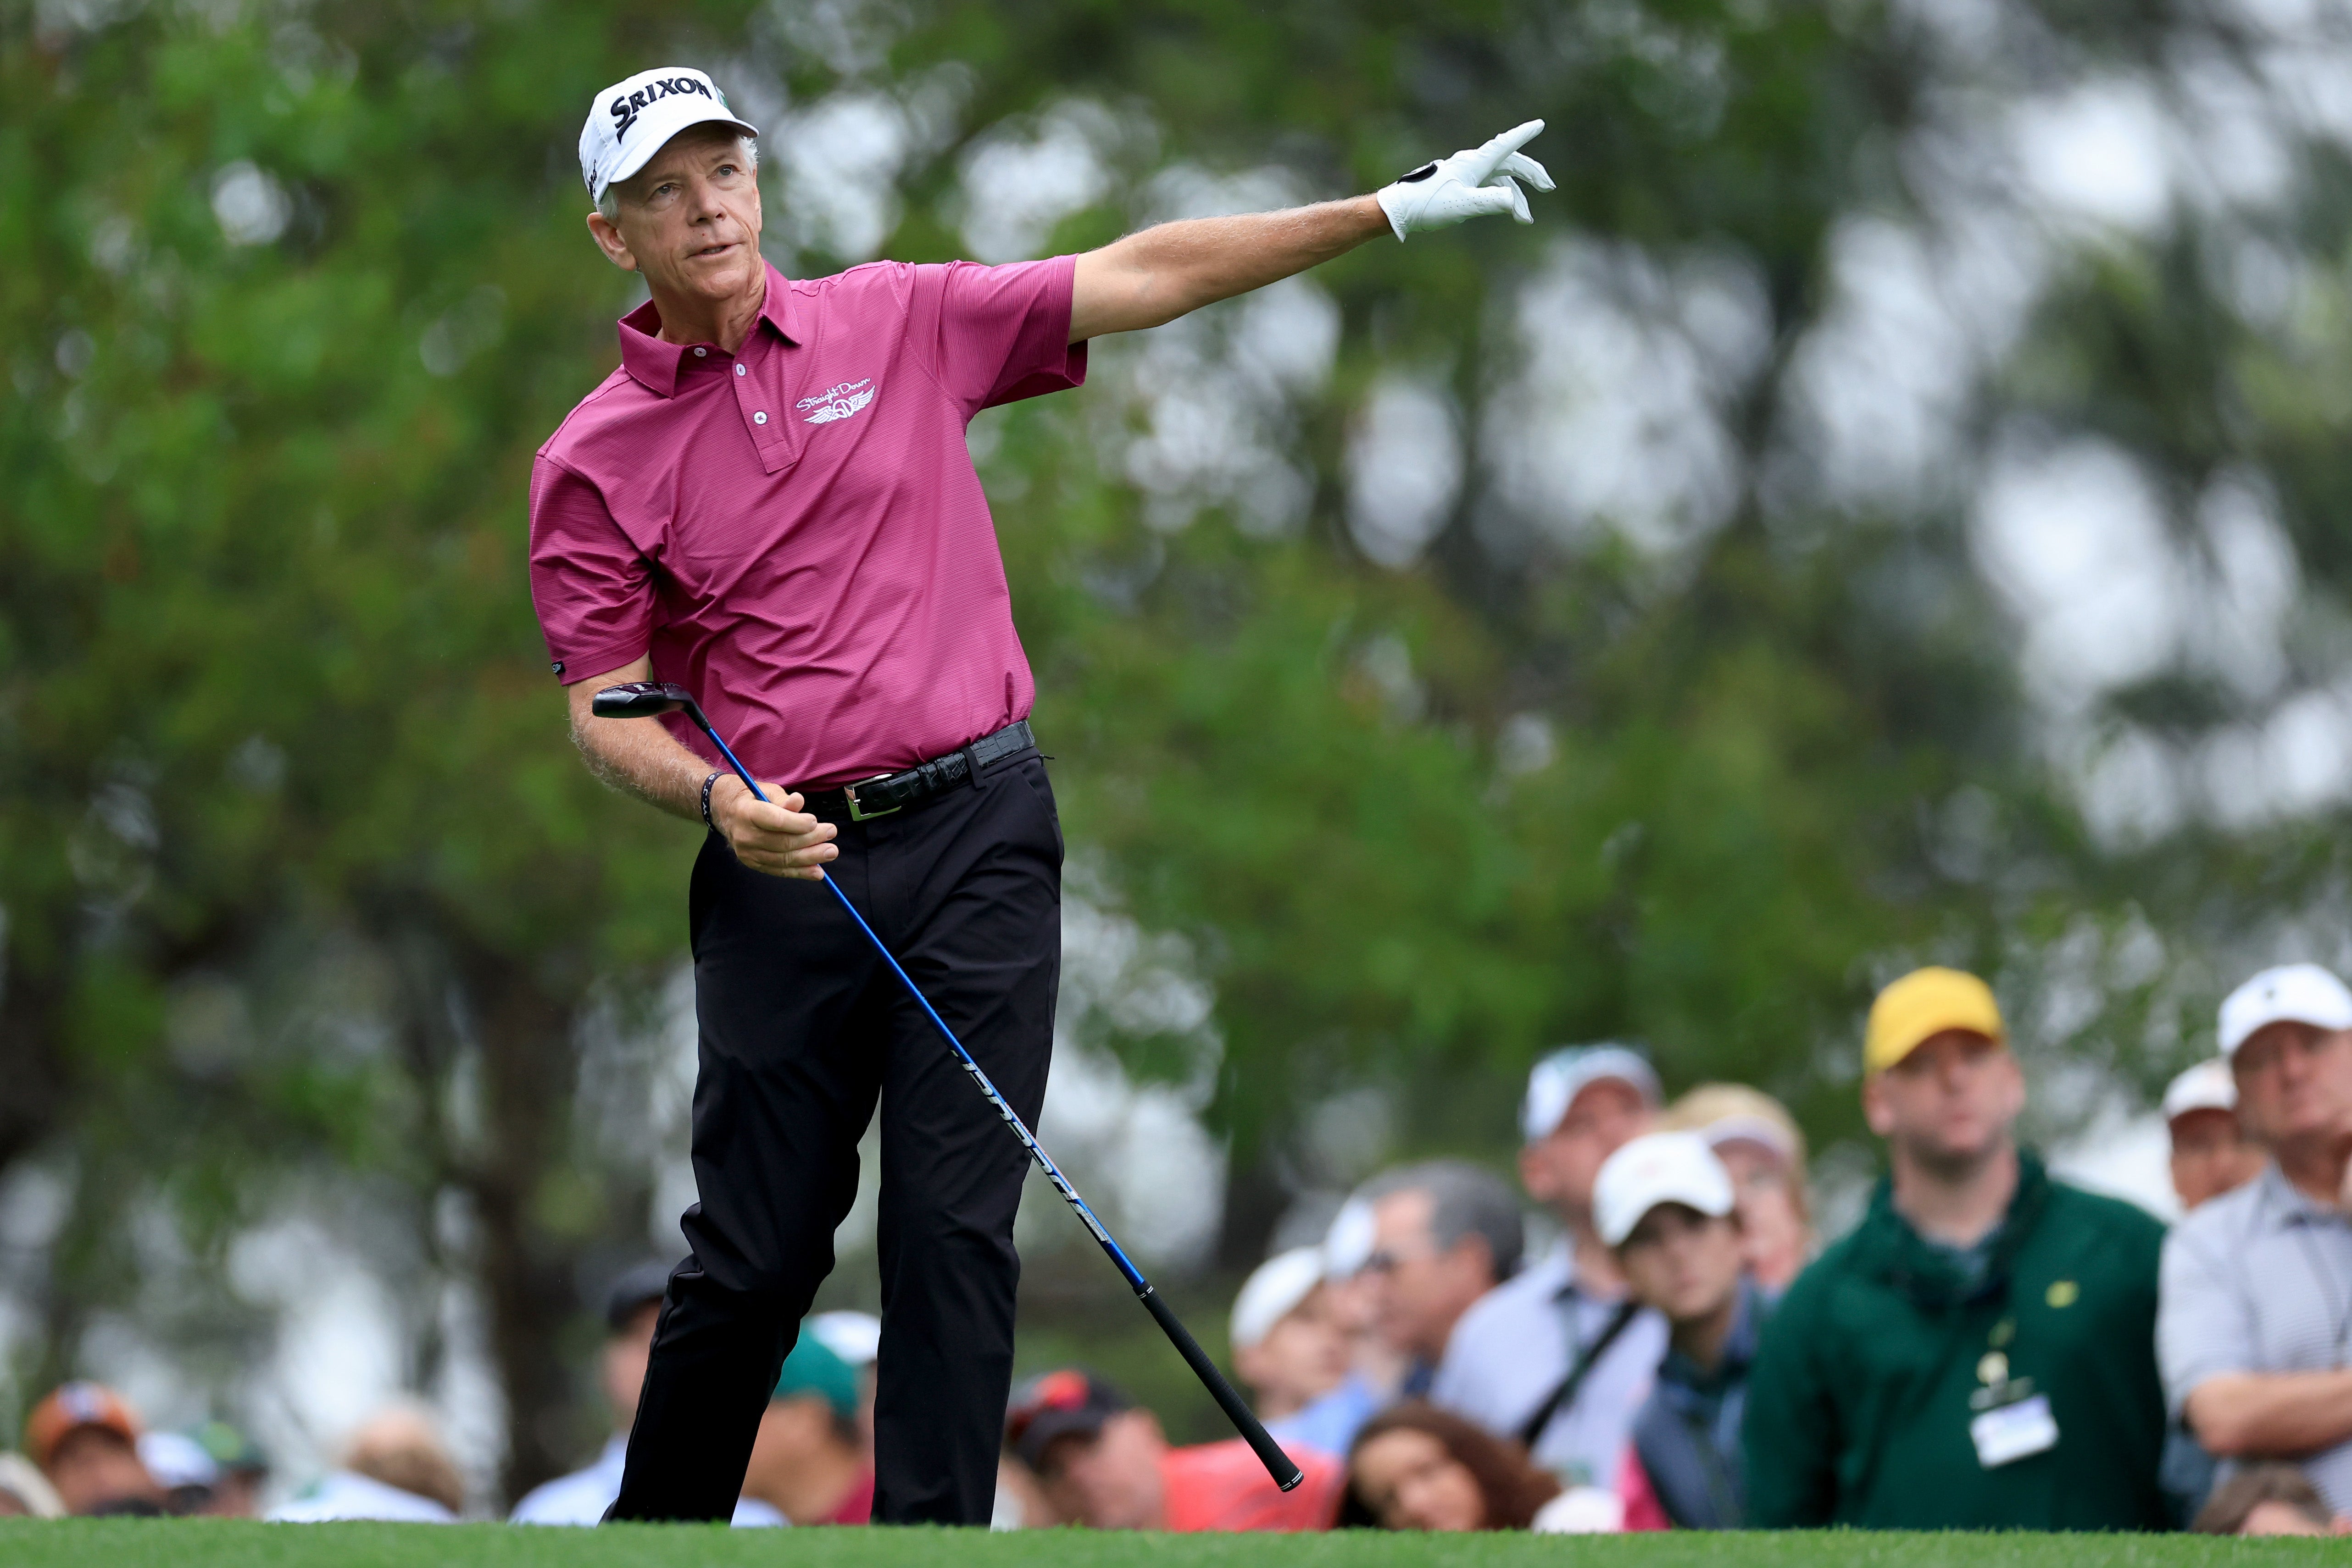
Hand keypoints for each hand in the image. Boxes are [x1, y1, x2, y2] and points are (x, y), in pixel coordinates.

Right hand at [711, 775, 838, 879]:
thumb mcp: (766, 790)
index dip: (797, 823)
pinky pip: (779, 870)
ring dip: (810, 858)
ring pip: (783, 859)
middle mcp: (744, 835)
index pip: (775, 821)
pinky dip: (800, 872)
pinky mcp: (753, 863)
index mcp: (746, 812)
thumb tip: (799, 802)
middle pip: (782, 842)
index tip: (815, 821)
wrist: (726, 811)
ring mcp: (747, 853)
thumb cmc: (751, 798)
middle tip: (831, 833)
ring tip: (830, 852)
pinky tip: (817, 871)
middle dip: (810, 840)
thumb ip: (784, 800)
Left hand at [1375, 121, 1553, 240]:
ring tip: (1524, 219)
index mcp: (1474, 164)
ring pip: (1499, 177)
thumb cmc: (1429, 206)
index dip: (1523, 134)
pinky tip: (1506, 209)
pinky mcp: (1460, 184)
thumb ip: (1490, 202)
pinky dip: (1501, 196)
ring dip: (1515, 195)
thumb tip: (1513, 201)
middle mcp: (1472, 164)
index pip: (1505, 145)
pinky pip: (1488, 185)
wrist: (1401, 210)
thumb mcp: (1463, 206)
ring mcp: (1466, 173)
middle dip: (1530, 174)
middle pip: (1509, 162)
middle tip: (1548, 187)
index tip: (1539, 123)